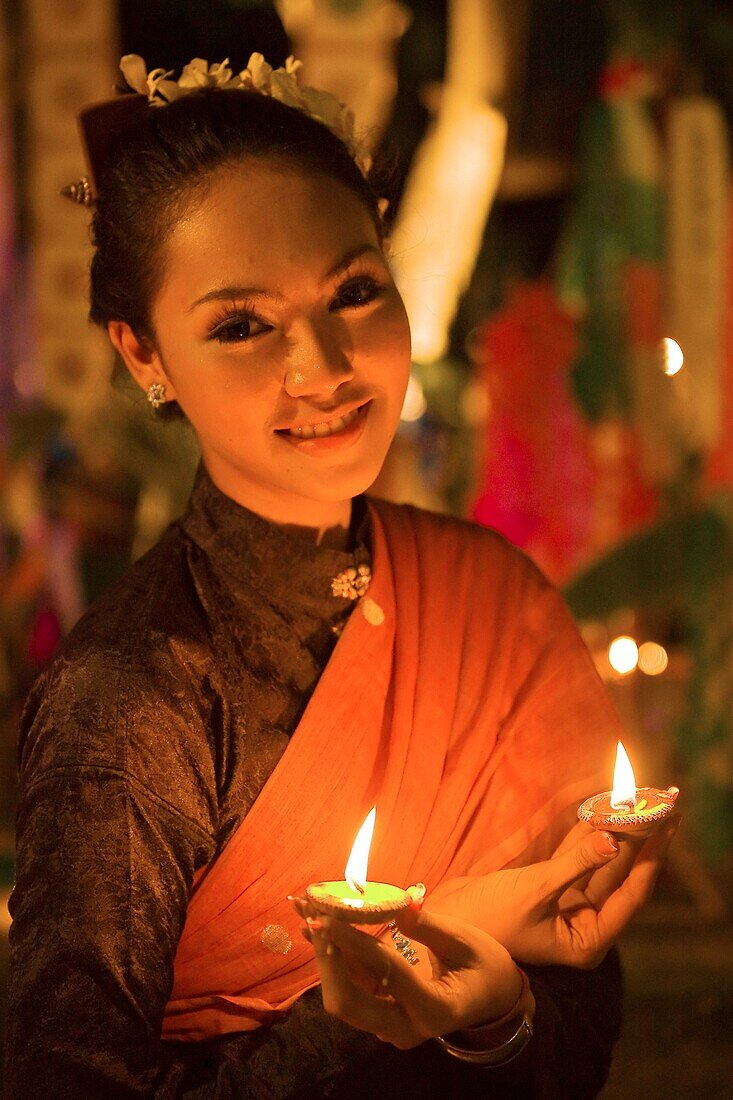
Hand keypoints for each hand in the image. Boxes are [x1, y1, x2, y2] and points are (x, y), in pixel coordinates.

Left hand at [292, 899, 525, 1049]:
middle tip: (311, 914)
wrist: (489, 998)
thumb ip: (430, 927)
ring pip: (342, 997)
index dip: (353, 943)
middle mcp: (405, 1028)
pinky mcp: (378, 1016)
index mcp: (435, 1009)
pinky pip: (348, 989)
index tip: (327, 915)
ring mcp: (388, 1027)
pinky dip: (331, 958)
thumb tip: (398, 904)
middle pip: (349, 1003)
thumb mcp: (465, 941)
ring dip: (322, 955)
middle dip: (327, 958)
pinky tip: (312, 928)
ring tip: (303, 911)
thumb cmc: (482, 965)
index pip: (385, 973)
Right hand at [426, 815, 679, 968]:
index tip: (669, 820)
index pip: (632, 891)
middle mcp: (582, 922)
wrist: (442, 924)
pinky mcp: (543, 884)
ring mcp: (563, 902)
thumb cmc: (487, 920)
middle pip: (619, 872)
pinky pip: (571, 852)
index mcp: (587, 939)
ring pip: (596, 858)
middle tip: (657, 799)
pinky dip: (581, 829)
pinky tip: (595, 803)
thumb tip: (614, 840)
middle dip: (636, 835)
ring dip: (610, 827)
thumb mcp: (534, 892)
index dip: (652, 854)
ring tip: (632, 793)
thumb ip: (576, 864)